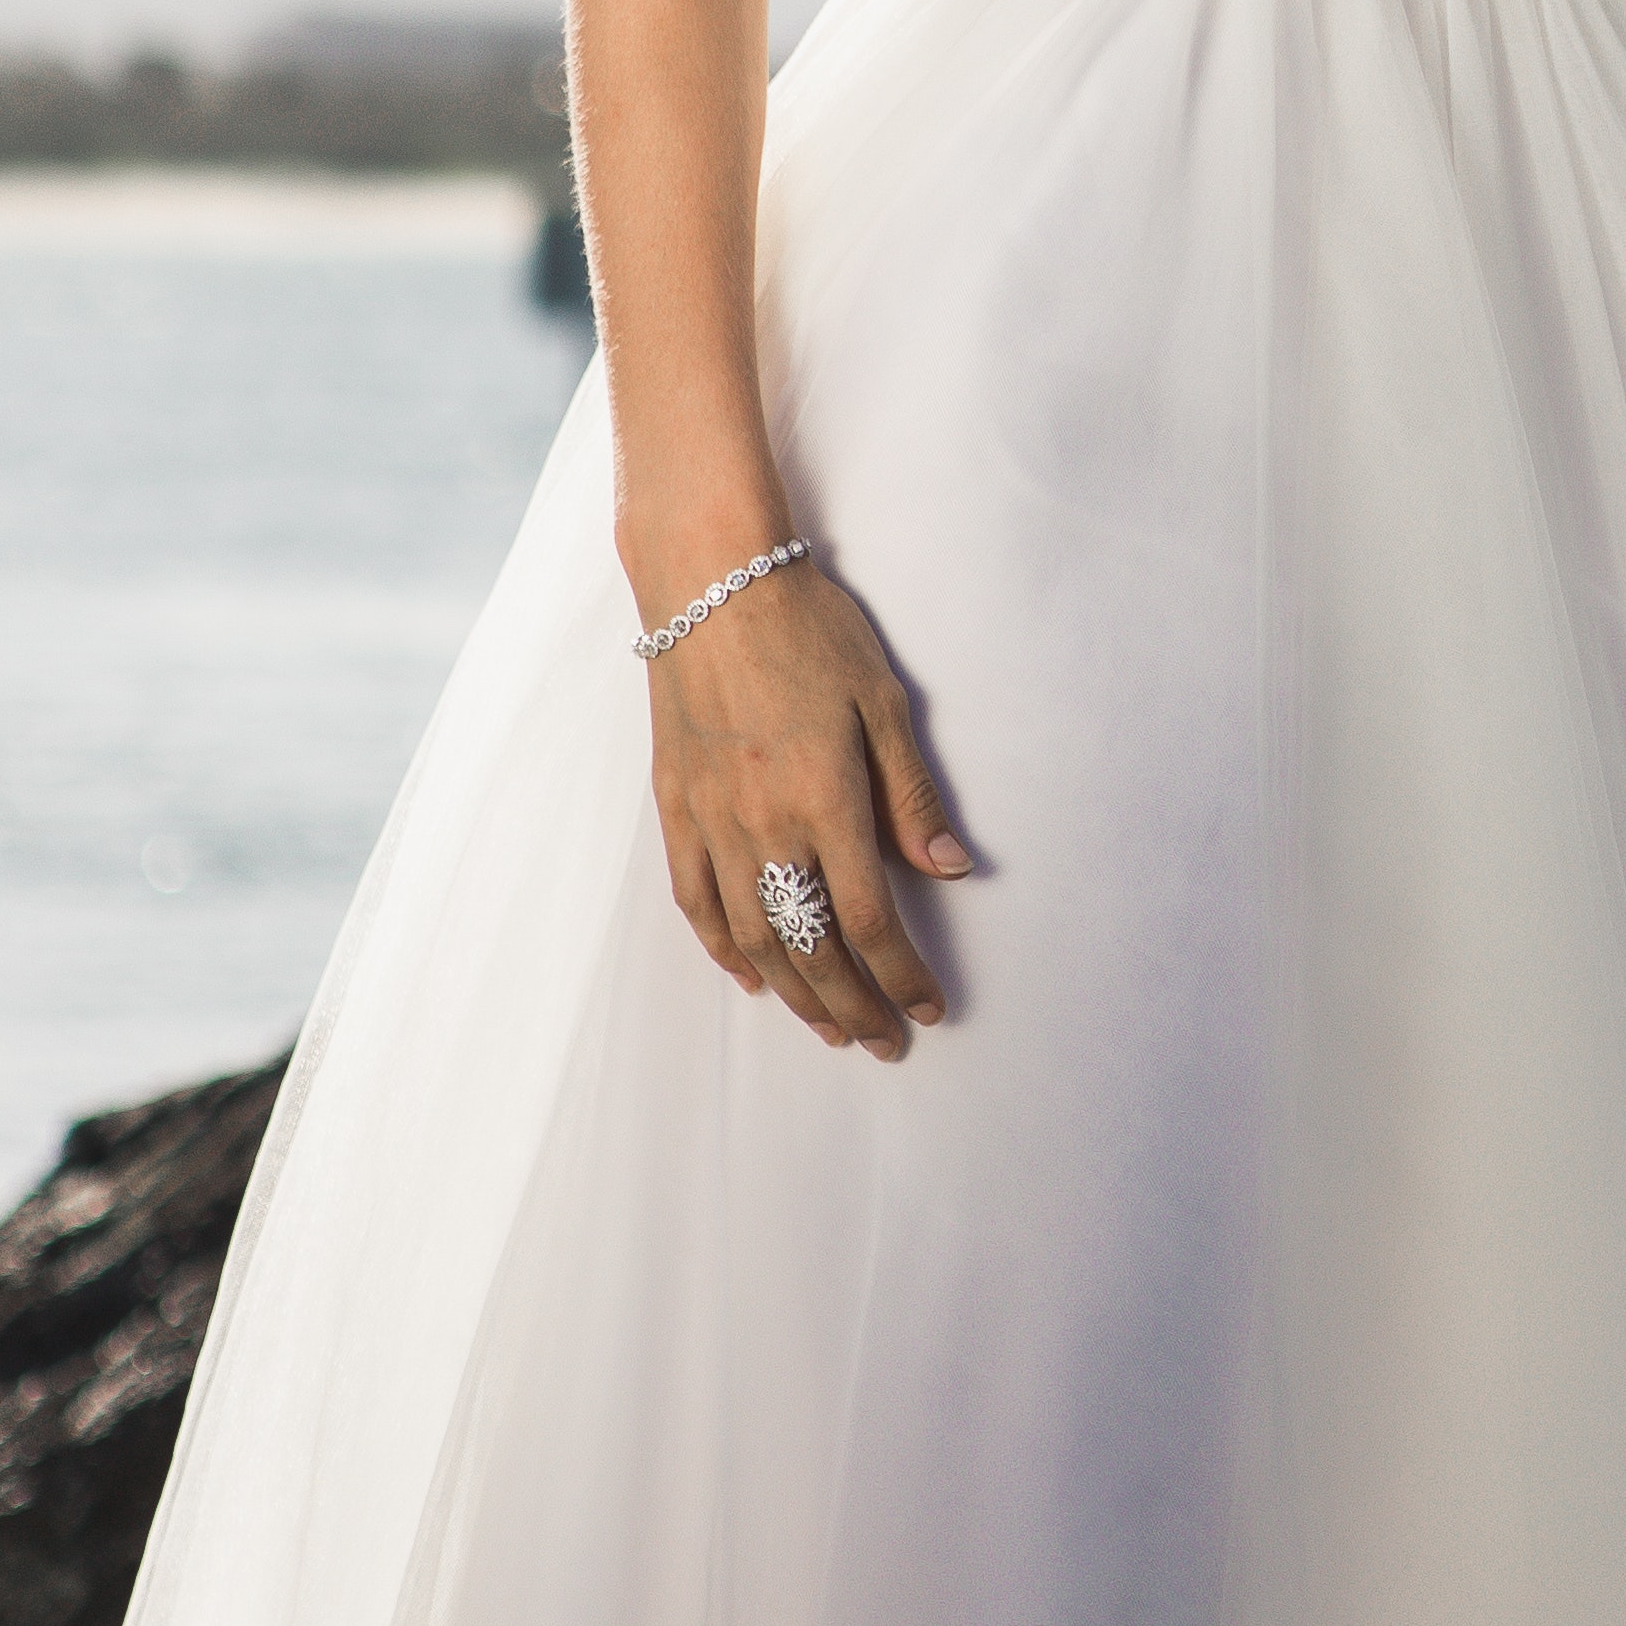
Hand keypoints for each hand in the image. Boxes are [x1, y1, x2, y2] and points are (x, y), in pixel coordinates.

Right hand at [641, 562, 969, 1060]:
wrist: (711, 584)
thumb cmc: (810, 631)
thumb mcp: (883, 700)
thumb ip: (912, 791)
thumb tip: (950, 867)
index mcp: (824, 798)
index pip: (869, 919)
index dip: (900, 975)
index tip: (928, 1008)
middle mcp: (763, 823)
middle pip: (809, 945)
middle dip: (852, 1004)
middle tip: (883, 1042)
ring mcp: (711, 820)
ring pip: (752, 936)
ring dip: (792, 992)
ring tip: (828, 1025)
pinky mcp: (674, 808)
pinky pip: (696, 900)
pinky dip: (723, 948)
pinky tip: (749, 975)